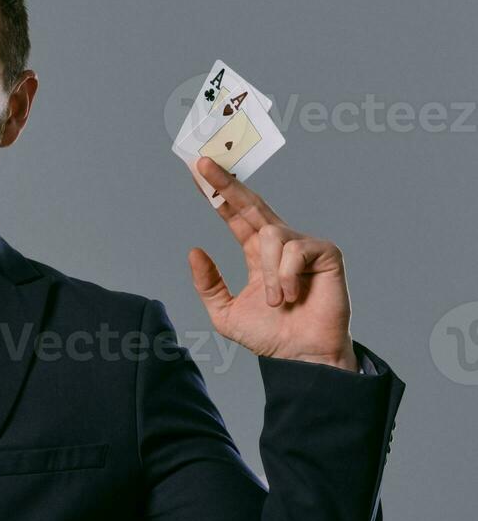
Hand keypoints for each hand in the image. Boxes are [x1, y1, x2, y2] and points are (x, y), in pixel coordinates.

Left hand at [186, 157, 357, 371]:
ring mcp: (303, 246)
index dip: (216, 194)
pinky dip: (286, 277)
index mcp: (256, 254)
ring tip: (277, 301)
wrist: (300, 357)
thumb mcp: (225, 312)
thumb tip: (194, 250)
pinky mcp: (325, 253)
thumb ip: (208, 283)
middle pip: (251, 204)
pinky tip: (293, 296)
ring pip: (271, 235)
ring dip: (268, 274)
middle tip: (203, 163)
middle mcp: (280, 244)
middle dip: (225, 183)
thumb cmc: (270, 336)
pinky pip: (293, 250)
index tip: (197, 172)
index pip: (233, 216)